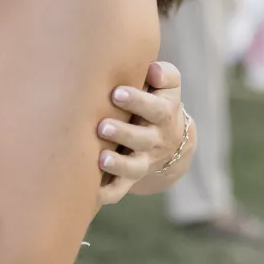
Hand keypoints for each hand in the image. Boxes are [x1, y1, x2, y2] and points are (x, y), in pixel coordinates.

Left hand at [95, 59, 187, 205]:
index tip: (117, 93)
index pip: (154, 108)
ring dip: (118, 165)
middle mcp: (154, 140)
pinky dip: (108, 192)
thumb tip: (153, 70)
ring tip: (101, 158)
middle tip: (102, 126)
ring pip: (133, 167)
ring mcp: (143, 160)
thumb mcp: (168, 85)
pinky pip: (121, 189)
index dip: (137, 101)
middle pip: (142, 139)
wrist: (170, 140)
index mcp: (163, 114)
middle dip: (123, 133)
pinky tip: (92, 192)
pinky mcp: (130, 177)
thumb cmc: (158, 99)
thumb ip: (163, 74)